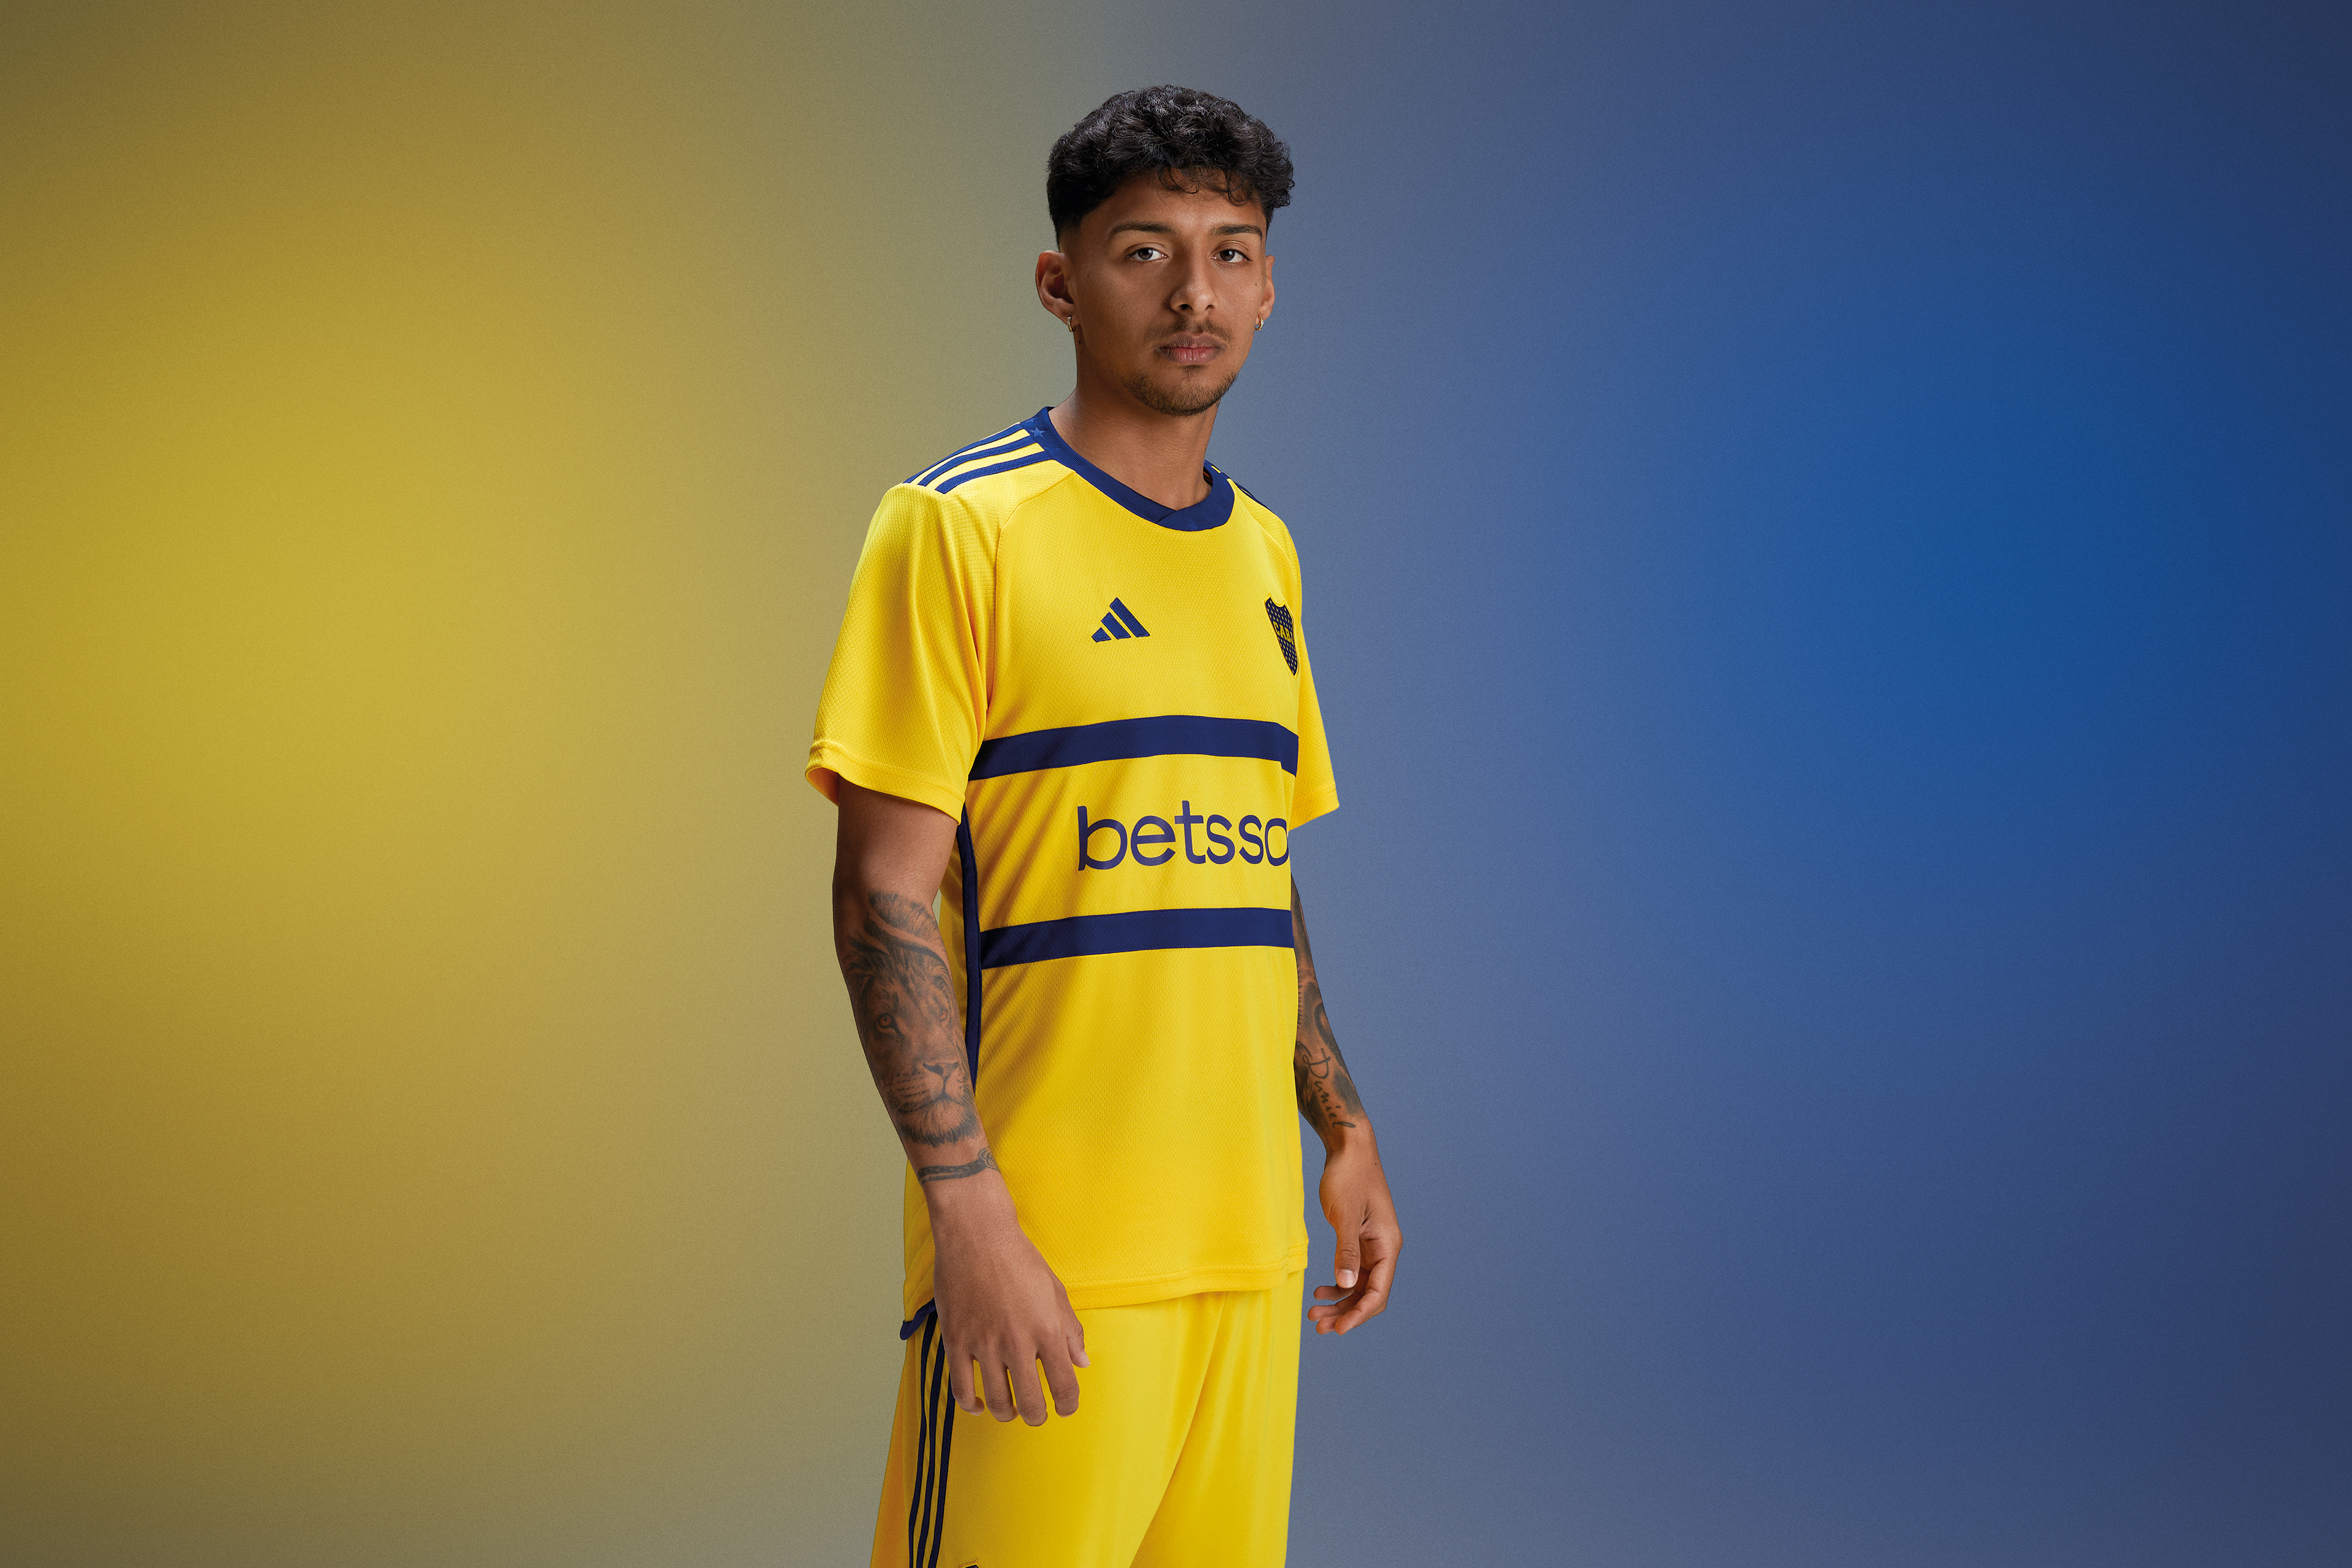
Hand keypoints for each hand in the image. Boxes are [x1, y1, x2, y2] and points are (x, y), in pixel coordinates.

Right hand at [928, 1171, 1088, 1422]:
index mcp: (1046, 1330)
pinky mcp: (956, 1340)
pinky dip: (970, 1405)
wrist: (976, 1235)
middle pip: (1030, 1403)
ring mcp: (984, 1344)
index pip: (1064, 1386)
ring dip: (1007, 1413)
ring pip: (997, 1401)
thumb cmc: (1019, 1259)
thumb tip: (1082, 1362)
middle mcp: (1016, 1342)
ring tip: (1010, 1410)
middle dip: (1037, 1416)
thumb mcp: (1055, 1291)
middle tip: (1037, 1414)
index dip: (1068, 1405)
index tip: (1065, 1407)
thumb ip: (1070, 1331)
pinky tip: (978, 1405)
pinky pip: (961, 1389)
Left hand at [1307, 1139, 1399, 1334]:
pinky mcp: (1359, 1240)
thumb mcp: (1344, 1215)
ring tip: (1314, 1313)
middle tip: (1318, 1325)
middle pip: (1369, 1294)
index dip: (1359, 1314)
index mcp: (1387, 1245)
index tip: (1338, 1330)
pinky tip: (1320, 1291)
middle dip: (1346, 1313)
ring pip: (1358, 1286)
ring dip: (1340, 1302)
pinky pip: (1351, 1272)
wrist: (1349, 1149)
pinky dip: (1337, 1285)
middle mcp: (1383, 1249)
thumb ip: (1346, 1252)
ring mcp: (1372, 1246)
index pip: (1378, 1292)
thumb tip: (1345, 1285)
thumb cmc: (1348, 1177)